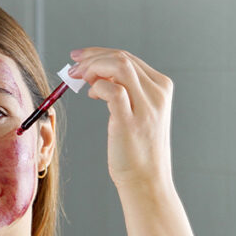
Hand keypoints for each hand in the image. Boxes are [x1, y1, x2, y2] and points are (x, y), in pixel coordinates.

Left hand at [68, 48, 173, 188]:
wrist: (147, 181)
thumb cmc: (139, 151)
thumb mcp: (139, 113)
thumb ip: (127, 91)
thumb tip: (99, 73)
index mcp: (161, 88)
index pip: (129, 58)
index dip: (100, 54)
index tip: (81, 59)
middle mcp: (157, 94)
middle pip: (121, 58)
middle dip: (92, 58)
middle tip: (73, 68)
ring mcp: (146, 108)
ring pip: (118, 66)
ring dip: (92, 67)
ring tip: (78, 78)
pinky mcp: (130, 121)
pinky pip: (111, 90)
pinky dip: (96, 87)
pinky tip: (91, 96)